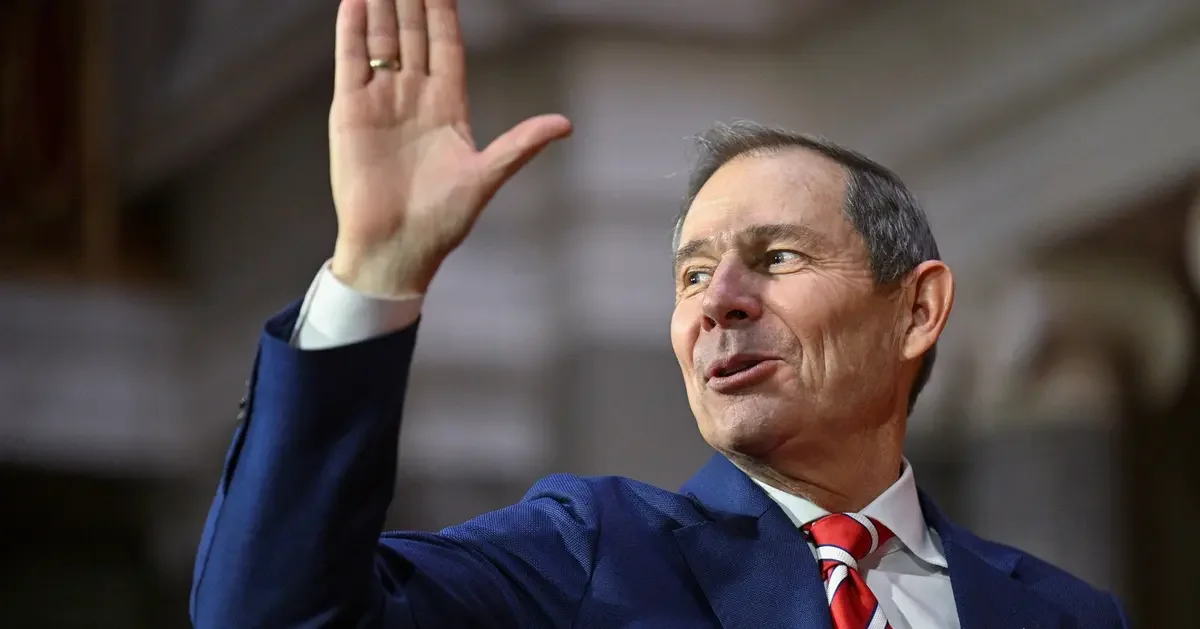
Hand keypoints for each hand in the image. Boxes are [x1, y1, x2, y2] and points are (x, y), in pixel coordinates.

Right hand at [328, 0, 571, 294]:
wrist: (395, 248)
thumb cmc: (442, 221)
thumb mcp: (486, 177)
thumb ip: (520, 144)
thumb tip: (564, 125)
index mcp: (448, 107)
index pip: (447, 45)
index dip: (444, 12)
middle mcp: (414, 98)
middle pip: (414, 34)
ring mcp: (382, 102)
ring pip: (383, 40)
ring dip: (383, 6)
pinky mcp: (351, 113)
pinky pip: (351, 61)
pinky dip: (352, 30)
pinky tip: (356, 1)